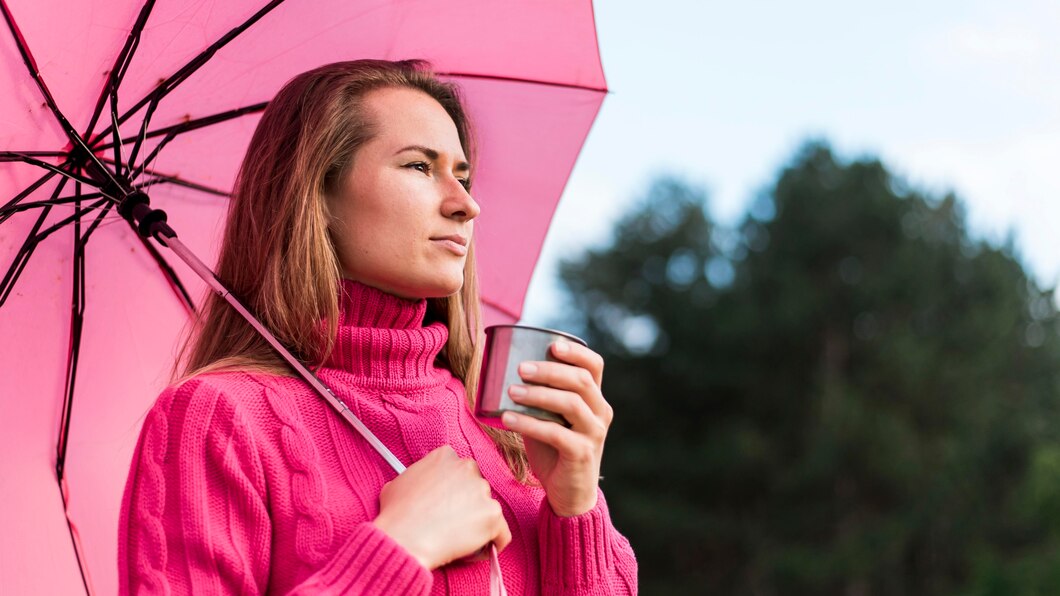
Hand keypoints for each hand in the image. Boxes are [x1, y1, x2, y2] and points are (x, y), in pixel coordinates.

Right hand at [372, 445, 511, 569]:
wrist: (404, 538)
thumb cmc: (396, 514)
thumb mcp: (398, 483)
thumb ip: (417, 477)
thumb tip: (419, 486)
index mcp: (445, 456)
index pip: (459, 470)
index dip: (453, 489)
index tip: (447, 504)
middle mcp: (467, 467)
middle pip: (475, 487)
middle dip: (467, 504)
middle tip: (452, 523)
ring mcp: (482, 490)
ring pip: (488, 508)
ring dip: (478, 523)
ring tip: (460, 540)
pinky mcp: (493, 514)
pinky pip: (502, 533)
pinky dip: (495, 542)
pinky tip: (481, 549)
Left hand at [502, 340, 612, 516]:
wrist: (569, 495)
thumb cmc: (555, 452)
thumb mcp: (549, 419)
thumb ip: (537, 399)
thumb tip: (502, 375)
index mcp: (595, 399)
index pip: (594, 366)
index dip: (576, 352)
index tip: (552, 345)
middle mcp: (600, 413)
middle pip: (580, 380)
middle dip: (549, 370)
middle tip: (520, 368)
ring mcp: (594, 433)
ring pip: (570, 403)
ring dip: (538, 394)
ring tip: (511, 392)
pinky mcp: (581, 454)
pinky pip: (556, 432)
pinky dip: (529, 423)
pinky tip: (508, 419)